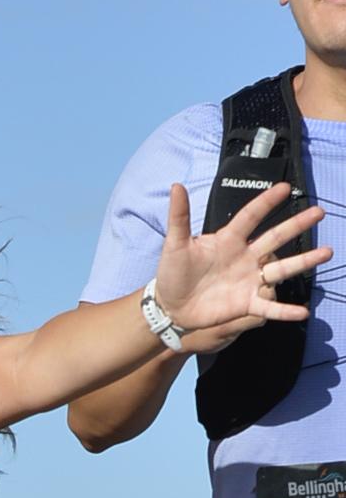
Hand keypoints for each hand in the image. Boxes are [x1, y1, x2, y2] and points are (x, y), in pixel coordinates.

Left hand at [155, 181, 332, 349]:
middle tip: (319, 212)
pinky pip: (270, 307)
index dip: (266, 202)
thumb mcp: (175, 244)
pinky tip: (303, 311)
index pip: (250, 216)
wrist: (170, 306)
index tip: (285, 187)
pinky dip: (285, 310)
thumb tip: (176, 186)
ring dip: (304, 261)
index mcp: (228, 240)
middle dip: (297, 225)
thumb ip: (179, 216)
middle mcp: (245, 257)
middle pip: (275, 238)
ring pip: (281, 268)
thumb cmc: (173, 273)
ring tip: (327, 252)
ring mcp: (248, 280)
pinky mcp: (246, 304)